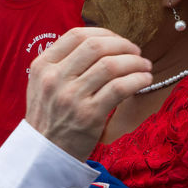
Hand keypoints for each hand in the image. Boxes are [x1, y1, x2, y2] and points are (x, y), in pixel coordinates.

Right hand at [25, 27, 151, 161]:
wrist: (44, 155)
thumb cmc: (49, 117)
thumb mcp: (42, 84)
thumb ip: (63, 62)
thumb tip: (102, 42)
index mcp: (42, 66)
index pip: (76, 35)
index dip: (104, 32)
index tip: (118, 40)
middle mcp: (55, 78)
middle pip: (96, 46)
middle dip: (123, 45)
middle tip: (136, 52)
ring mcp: (72, 97)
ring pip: (111, 65)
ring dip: (135, 62)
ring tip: (144, 66)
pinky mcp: (90, 115)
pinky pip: (120, 88)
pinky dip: (137, 79)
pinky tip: (145, 80)